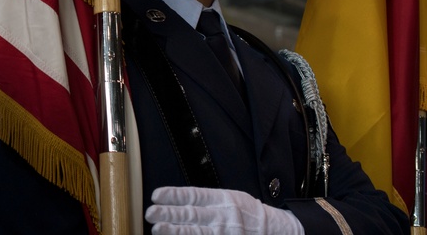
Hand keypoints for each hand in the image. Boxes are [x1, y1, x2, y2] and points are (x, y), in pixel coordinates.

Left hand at [146, 186, 303, 234]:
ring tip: (157, 229)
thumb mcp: (230, 198)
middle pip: (192, 214)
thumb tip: (179, 201)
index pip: (194, 195)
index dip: (174, 195)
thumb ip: (207, 200)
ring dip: (175, 231)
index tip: (156, 195)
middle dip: (169, 214)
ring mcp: (226, 233)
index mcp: (223, 199)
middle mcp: (224, 216)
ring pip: (196, 232)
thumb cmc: (248, 213)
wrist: (275, 230)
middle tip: (151, 213)